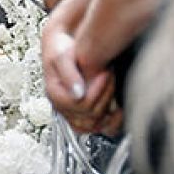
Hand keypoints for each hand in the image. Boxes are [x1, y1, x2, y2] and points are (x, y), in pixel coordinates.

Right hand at [40, 17, 119, 131]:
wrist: (62, 45)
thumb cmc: (60, 48)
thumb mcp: (60, 56)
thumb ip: (68, 74)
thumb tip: (78, 94)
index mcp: (55, 95)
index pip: (79, 105)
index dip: (96, 91)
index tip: (104, 73)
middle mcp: (64, 107)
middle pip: (89, 116)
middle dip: (104, 95)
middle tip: (109, 75)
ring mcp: (75, 112)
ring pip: (94, 125)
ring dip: (108, 107)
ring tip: (112, 87)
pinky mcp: (86, 113)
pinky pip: (99, 128)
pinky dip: (112, 122)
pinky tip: (118, 110)